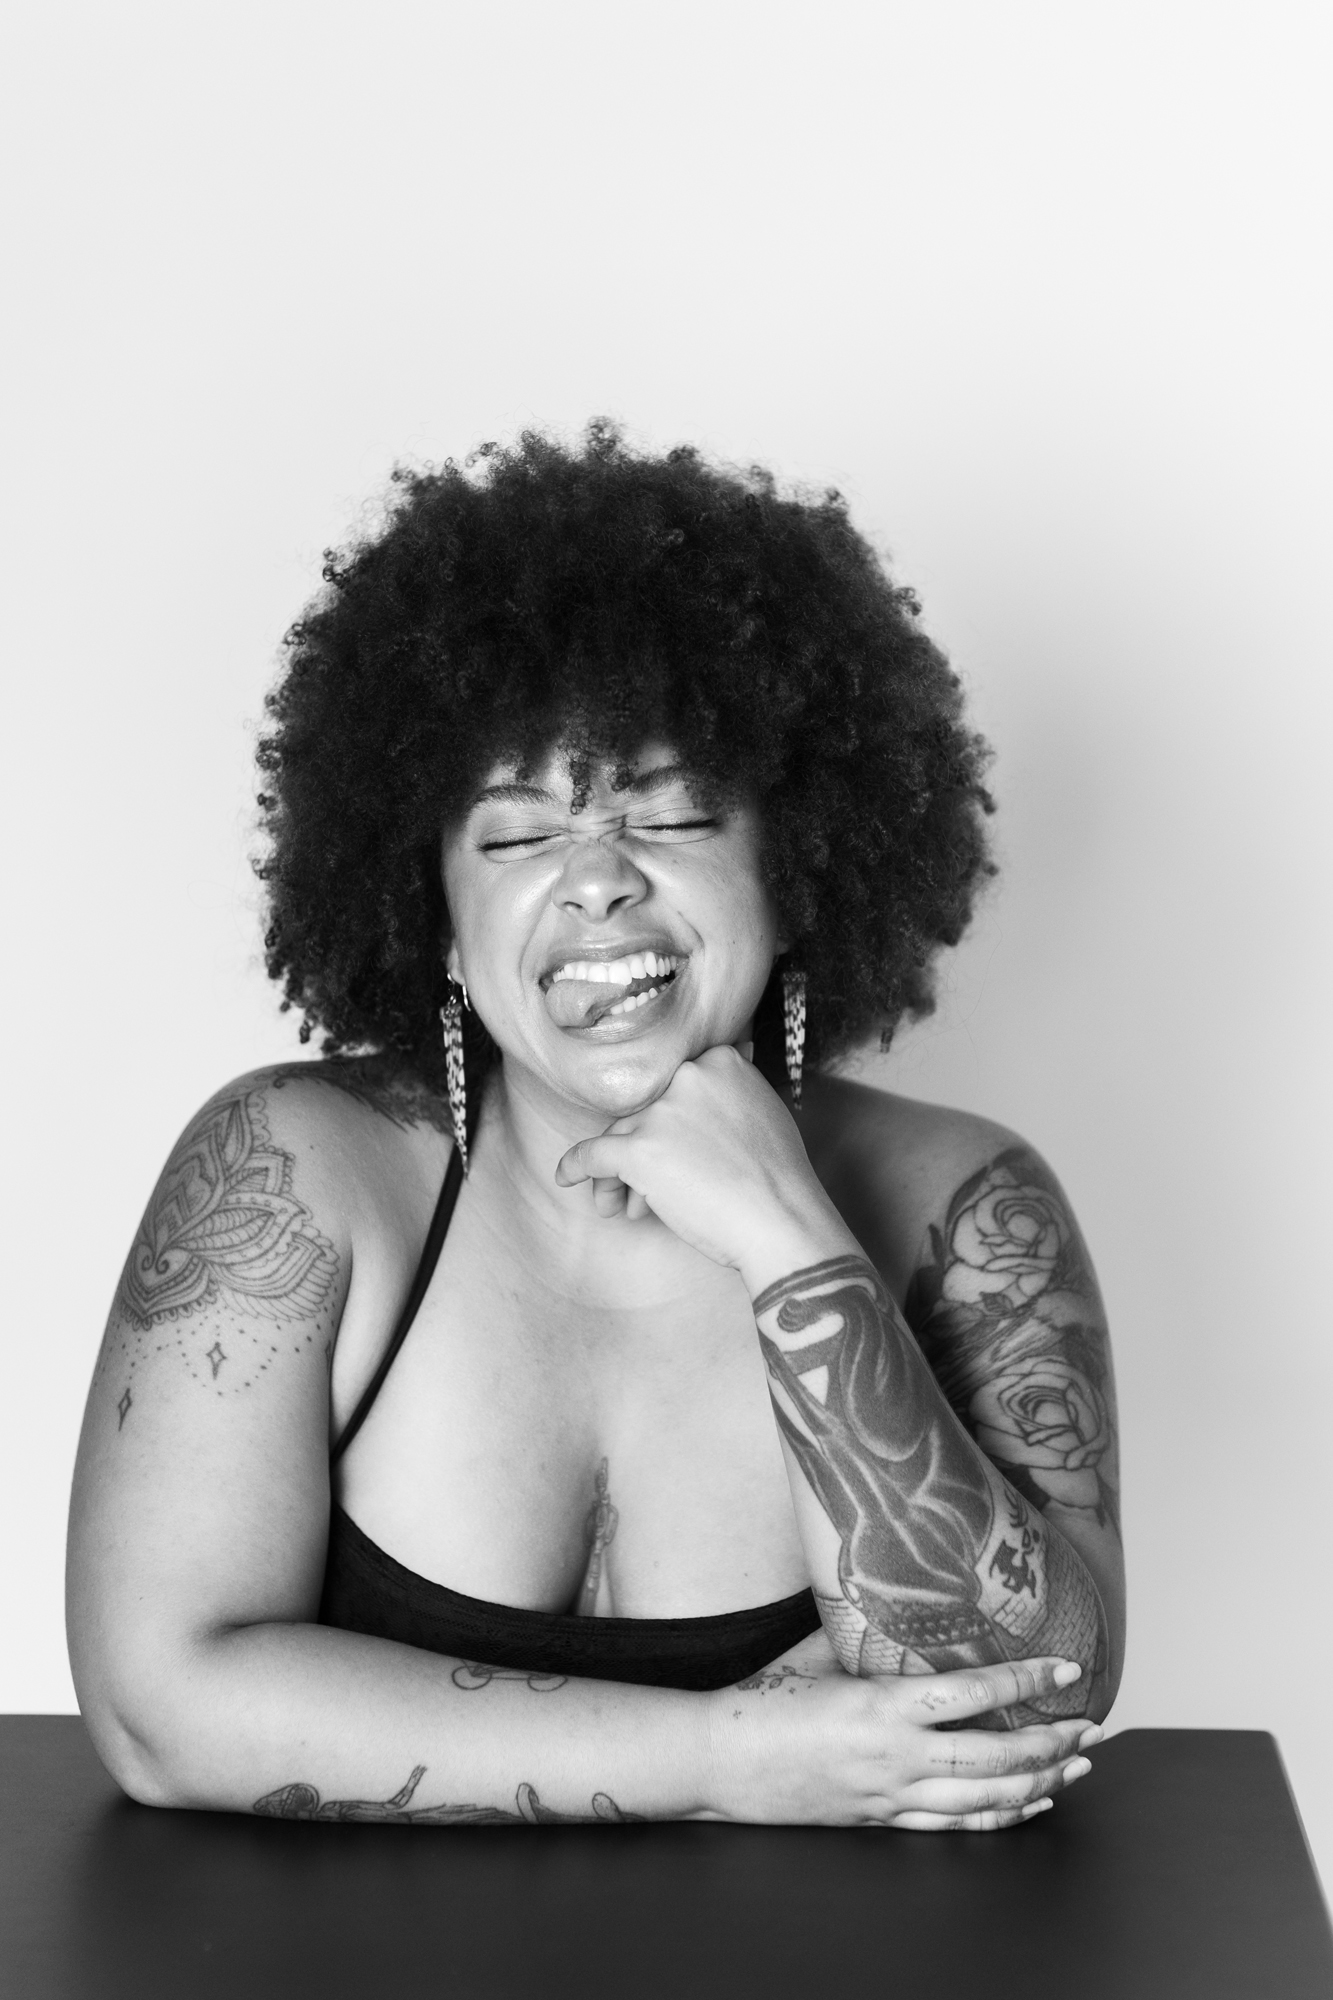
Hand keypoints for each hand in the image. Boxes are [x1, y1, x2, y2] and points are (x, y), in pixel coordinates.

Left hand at [554, 1045, 849, 1278]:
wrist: (781, 1221)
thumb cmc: (779, 1176)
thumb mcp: (765, 1108)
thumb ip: (734, 1086)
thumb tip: (735, 1053)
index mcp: (719, 1061)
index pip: (671, 1086)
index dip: (667, 1121)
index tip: (672, 1148)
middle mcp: (686, 1078)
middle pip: (643, 1111)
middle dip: (642, 1150)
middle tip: (650, 1188)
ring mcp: (660, 1113)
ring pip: (620, 1136)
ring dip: (620, 1174)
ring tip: (628, 1207)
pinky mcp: (638, 1152)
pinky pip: (591, 1155)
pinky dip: (575, 1168)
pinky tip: (566, 1178)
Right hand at [705, 1631, 1101, 1828]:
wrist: (721, 1760)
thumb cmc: (764, 1696)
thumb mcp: (819, 1650)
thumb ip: (869, 1634)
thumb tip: (908, 1598)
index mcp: (883, 1707)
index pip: (976, 1696)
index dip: (1028, 1681)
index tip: (1068, 1668)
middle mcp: (897, 1757)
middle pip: (997, 1758)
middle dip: (1053, 1743)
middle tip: (1092, 1726)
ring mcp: (892, 1795)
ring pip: (986, 1800)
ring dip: (1041, 1783)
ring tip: (1078, 1766)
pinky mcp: (883, 1820)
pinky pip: (956, 1826)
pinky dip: (1002, 1817)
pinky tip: (1030, 1805)